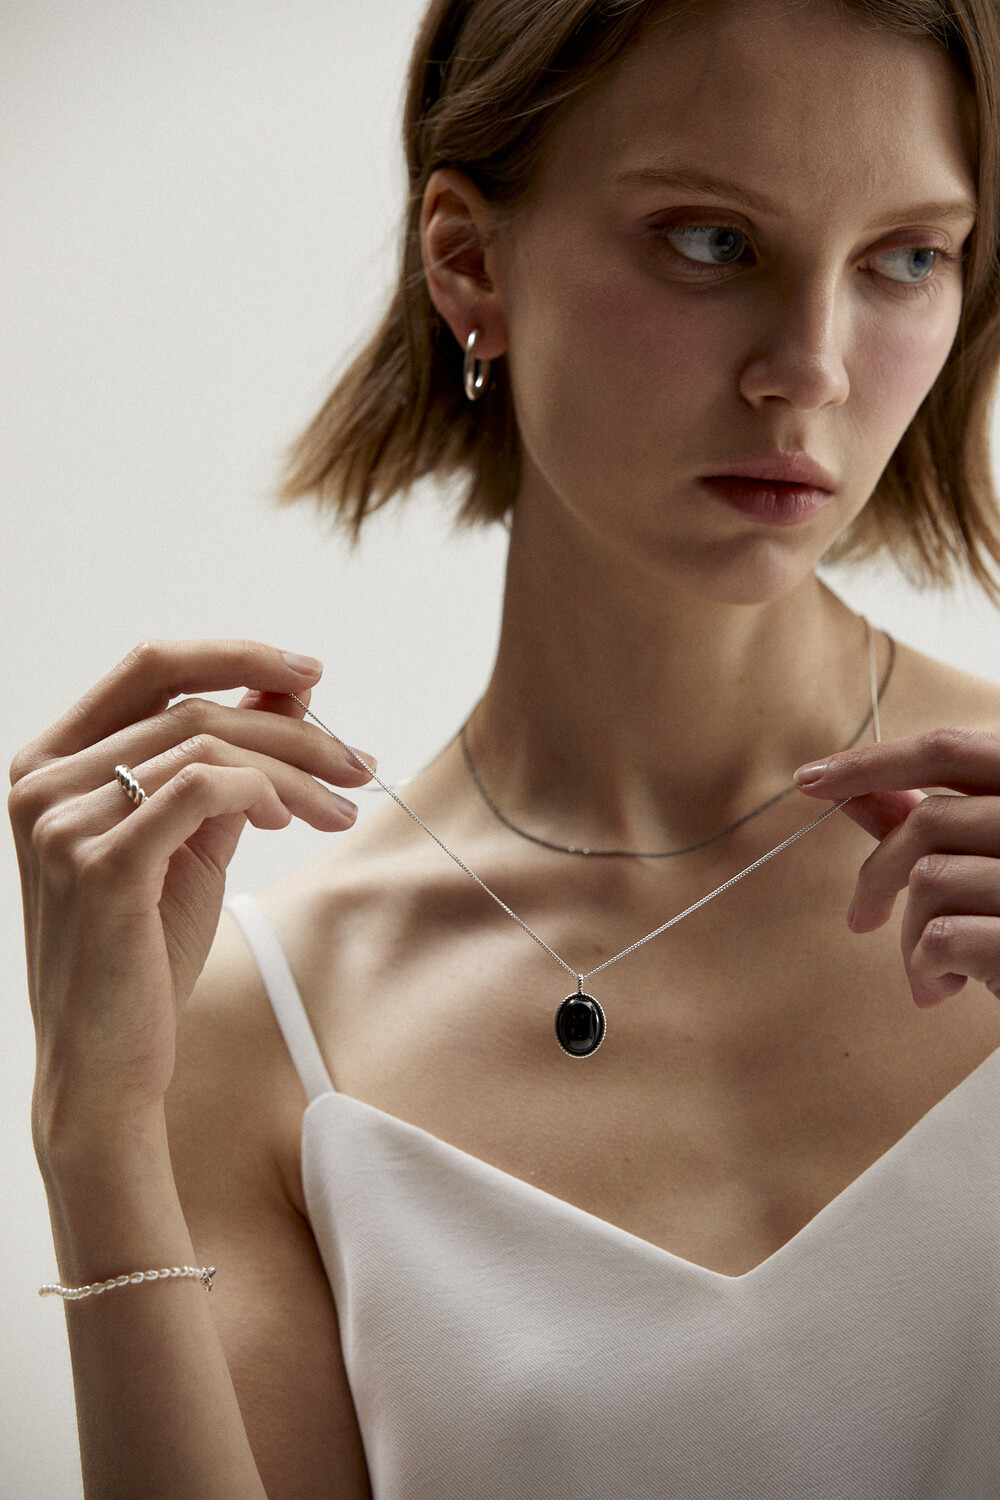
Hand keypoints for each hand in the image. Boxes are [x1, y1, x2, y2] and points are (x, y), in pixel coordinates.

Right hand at [8, 640, 373, 1146]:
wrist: (110, 1062)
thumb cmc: (145, 952)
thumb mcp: (192, 838)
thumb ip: (228, 762)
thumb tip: (287, 691)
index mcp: (54, 761)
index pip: (149, 665)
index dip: (235, 654)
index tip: (311, 672)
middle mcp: (43, 781)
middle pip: (192, 707)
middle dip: (291, 728)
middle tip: (356, 761)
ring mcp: (63, 822)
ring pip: (207, 747)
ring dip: (294, 772)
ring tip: (338, 807)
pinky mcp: (100, 866)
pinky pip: (202, 790)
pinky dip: (261, 793)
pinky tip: (285, 820)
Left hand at [794, 726, 999, 1008]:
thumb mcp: (987, 863)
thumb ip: (935, 822)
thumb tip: (854, 791)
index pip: (949, 751)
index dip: (874, 761)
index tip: (808, 779)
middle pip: (928, 821)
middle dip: (878, 875)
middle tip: (860, 920)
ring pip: (929, 879)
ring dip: (909, 936)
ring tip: (932, 969)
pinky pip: (940, 937)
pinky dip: (923, 969)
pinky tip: (942, 989)